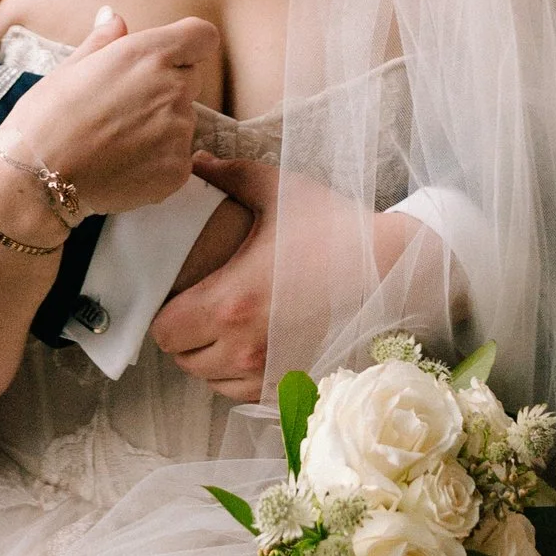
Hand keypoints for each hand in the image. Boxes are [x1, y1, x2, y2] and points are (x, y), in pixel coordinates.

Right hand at [11, 8, 218, 217]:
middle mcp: (173, 89)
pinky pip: (178, 157)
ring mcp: (179, 132)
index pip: (202, 36)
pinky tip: (122, 164)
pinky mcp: (178, 170)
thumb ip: (104, 40)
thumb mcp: (70, 68)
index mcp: (149, 55)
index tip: (167, 57)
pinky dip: (157, 161)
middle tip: (123, 107)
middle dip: (167, 87)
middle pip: (192, 78)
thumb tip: (114, 17)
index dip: (187, 45)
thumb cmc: (45, 118)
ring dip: (161, 126)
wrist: (36, 179)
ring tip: (116, 140)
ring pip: (183, 120)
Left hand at [152, 167, 439, 401]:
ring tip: (222, 328)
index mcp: (230, 301)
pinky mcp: (295, 381)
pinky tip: (248, 347)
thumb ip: (229, 175)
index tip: (175, 297)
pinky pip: (244, 394)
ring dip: (209, 359)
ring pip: (211, 382)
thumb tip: (194, 161)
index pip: (164, 332)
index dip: (163, 314)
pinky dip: (238, 376)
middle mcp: (245, 345)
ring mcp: (271, 370)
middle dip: (184, 336)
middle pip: (183, 360)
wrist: (391, 267)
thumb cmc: (332, 226)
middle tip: (197, 308)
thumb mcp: (278, 190)